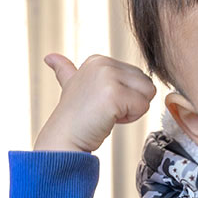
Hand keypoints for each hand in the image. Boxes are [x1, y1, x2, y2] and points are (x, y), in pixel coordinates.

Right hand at [33, 53, 156, 151]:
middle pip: (146, 83)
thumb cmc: (74, 118)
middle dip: (131, 102)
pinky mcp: (114, 94)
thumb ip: (65, 70)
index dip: (125, 95)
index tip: (102, 103)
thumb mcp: (70, 86)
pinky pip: (142, 106)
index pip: (138, 75)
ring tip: (108, 114)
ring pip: (147, 93)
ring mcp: (108, 77)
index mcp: (98, 60)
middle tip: (106, 111)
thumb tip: (49, 57)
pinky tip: (109, 119)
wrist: (64, 139)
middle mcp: (103, 63)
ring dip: (132, 110)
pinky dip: (130, 119)